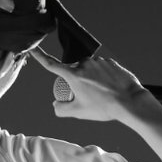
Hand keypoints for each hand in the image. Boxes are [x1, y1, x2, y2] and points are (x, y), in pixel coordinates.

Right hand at [30, 46, 147, 120]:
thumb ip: (61, 110)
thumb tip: (55, 105)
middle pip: (74, 73)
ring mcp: (99, 61)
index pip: (51, 64)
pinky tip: (110, 89)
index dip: (39, 56)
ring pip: (89, 71)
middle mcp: (85, 64)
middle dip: (77, 83)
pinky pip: (102, 70)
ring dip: (91, 80)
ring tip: (102, 95)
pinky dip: (103, 79)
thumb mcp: (79, 112)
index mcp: (74, 75)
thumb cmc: (103, 107)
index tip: (32, 49)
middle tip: (88, 98)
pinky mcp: (111, 62)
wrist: (129, 101)